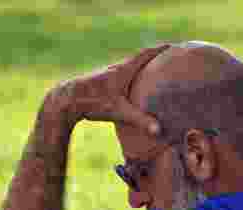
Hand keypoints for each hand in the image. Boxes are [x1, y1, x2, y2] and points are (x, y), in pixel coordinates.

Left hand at [50, 44, 170, 134]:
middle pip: (140, 57)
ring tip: (156, 70)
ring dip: (143, 65)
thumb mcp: (119, 112)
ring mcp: (109, 73)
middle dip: (155, 56)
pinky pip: (123, 73)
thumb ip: (140, 120)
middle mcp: (118, 67)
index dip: (162, 50)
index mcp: (125, 69)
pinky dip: (133, 74)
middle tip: (170, 57)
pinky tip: (133, 84)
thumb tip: (159, 131)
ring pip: (130, 65)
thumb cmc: (93, 102)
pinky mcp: (103, 81)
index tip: (175, 46)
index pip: (147, 54)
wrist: (67, 100)